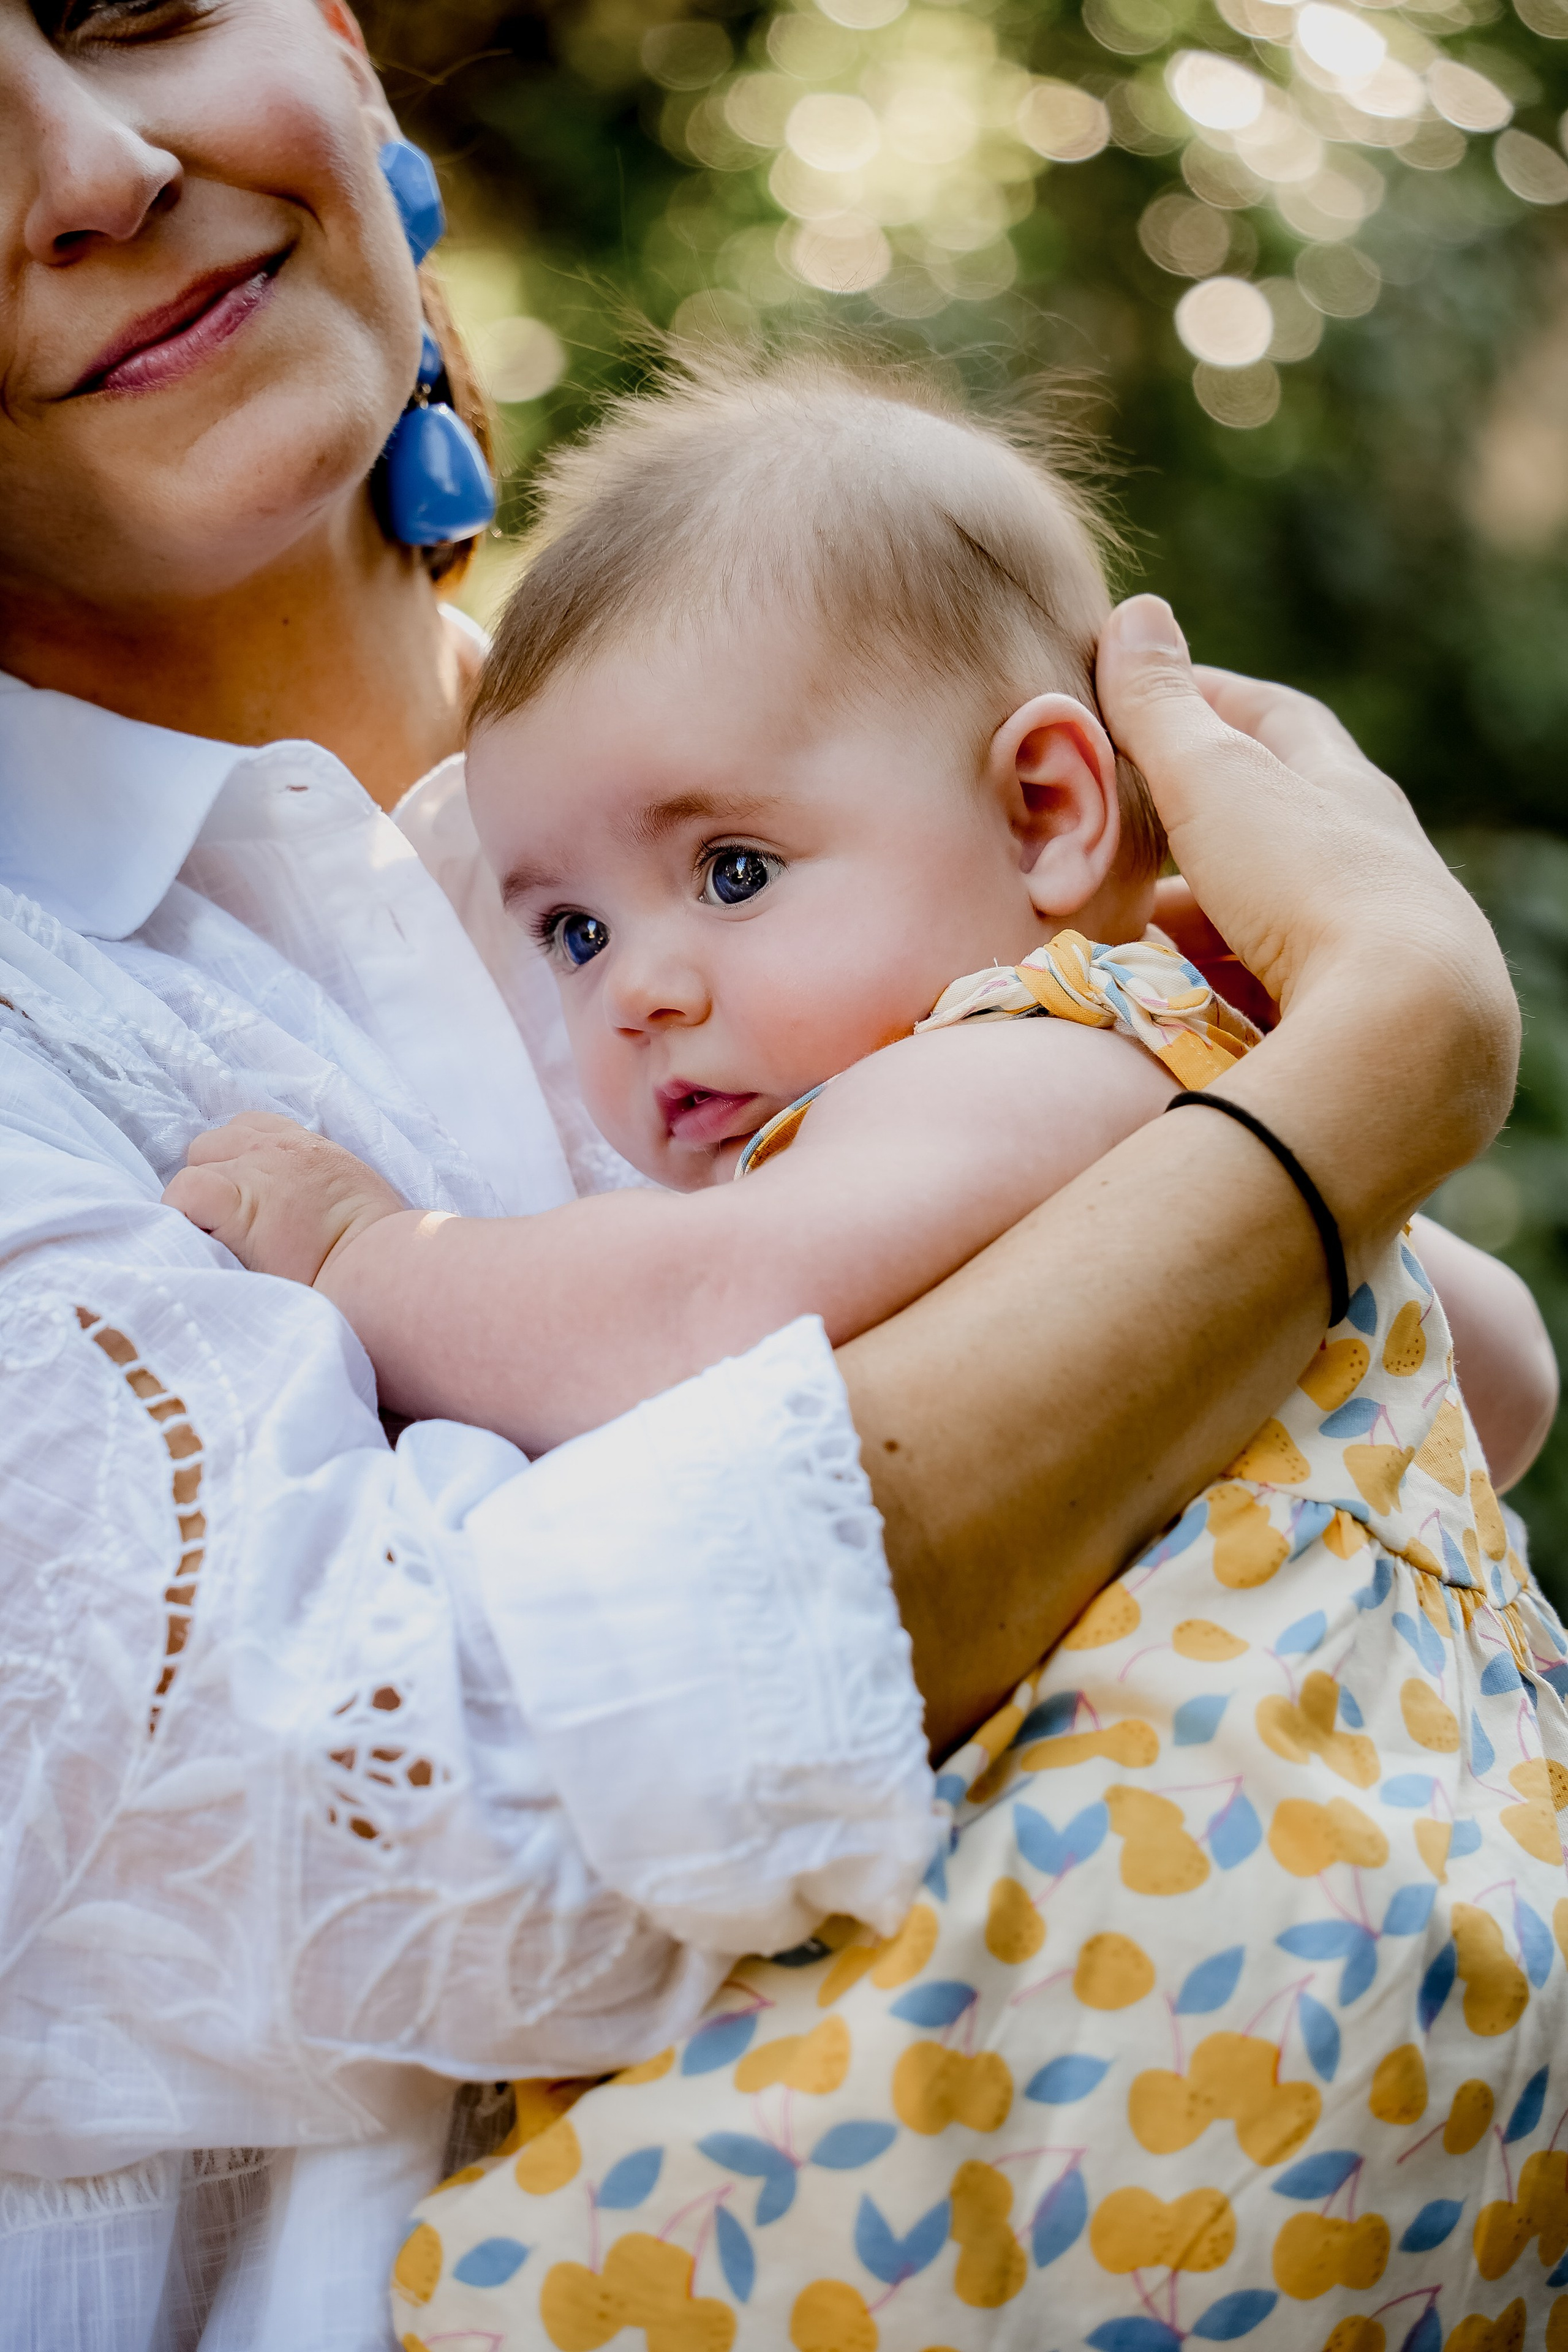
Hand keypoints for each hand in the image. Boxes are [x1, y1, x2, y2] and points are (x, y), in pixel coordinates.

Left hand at [163, 1112, 404, 1286]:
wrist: (384, 1267)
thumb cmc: (380, 1248)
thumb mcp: (354, 1195)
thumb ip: (319, 1185)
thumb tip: (301, 1209)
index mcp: (307, 1146)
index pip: (250, 1129)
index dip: (239, 1162)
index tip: (252, 1200)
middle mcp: (276, 1149)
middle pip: (212, 1145)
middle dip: (214, 1180)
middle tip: (232, 1226)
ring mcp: (254, 1173)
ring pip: (192, 1170)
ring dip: (198, 1204)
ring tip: (223, 1242)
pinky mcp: (236, 1204)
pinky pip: (183, 1194)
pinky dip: (183, 1217)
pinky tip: (207, 1245)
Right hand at [1097, 597, 1518, 1204]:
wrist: (1402, 1031)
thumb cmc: (1306, 882)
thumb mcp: (1217, 780)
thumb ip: (1163, 708)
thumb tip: (1136, 614)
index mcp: (1345, 788)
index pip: (1275, 720)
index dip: (1202, 702)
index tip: (1136, 700)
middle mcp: (1372, 860)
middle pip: (1271, 822)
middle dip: (1190, 824)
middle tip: (1116, 832)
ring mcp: (1368, 945)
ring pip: (1265, 913)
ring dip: (1195, 915)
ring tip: (1122, 933)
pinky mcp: (1355, 1020)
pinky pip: (1267, 984)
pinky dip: (1211, 981)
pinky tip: (1167, 1006)